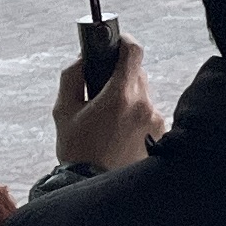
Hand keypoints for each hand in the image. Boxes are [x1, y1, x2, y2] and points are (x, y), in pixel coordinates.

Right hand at [53, 39, 158, 171]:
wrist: (93, 185)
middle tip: (102, 88)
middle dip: (120, 75)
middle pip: (137, 73)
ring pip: (143, 94)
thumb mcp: (63, 110)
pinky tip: (120, 132)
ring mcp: (155, 119)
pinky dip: (136, 115)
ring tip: (109, 118)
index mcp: (120, 95)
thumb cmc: (76, 148)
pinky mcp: (162, 132)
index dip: (124, 41)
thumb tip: (84, 57)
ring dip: (128, 97)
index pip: (134, 51)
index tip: (116, 41)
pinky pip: (149, 112)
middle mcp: (143, 104)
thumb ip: (73, 76)